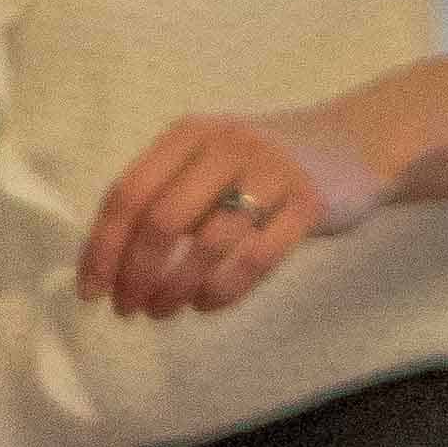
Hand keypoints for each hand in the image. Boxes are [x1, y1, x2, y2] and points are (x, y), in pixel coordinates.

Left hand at [78, 111, 381, 320]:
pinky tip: (206, 304)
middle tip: (128, 308)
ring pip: (209, 243)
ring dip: (176, 288)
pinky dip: (223, 290)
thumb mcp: (206, 164)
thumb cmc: (260, 166)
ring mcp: (272, 171)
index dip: (103, 248)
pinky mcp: (309, 203)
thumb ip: (162, 198)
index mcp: (188, 135)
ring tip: (163, 310)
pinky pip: (256, 258)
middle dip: (136, 274)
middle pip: (162, 220)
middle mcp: (226, 146)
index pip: (127, 194)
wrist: (356, 144)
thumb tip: (108, 266)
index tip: (91, 293)